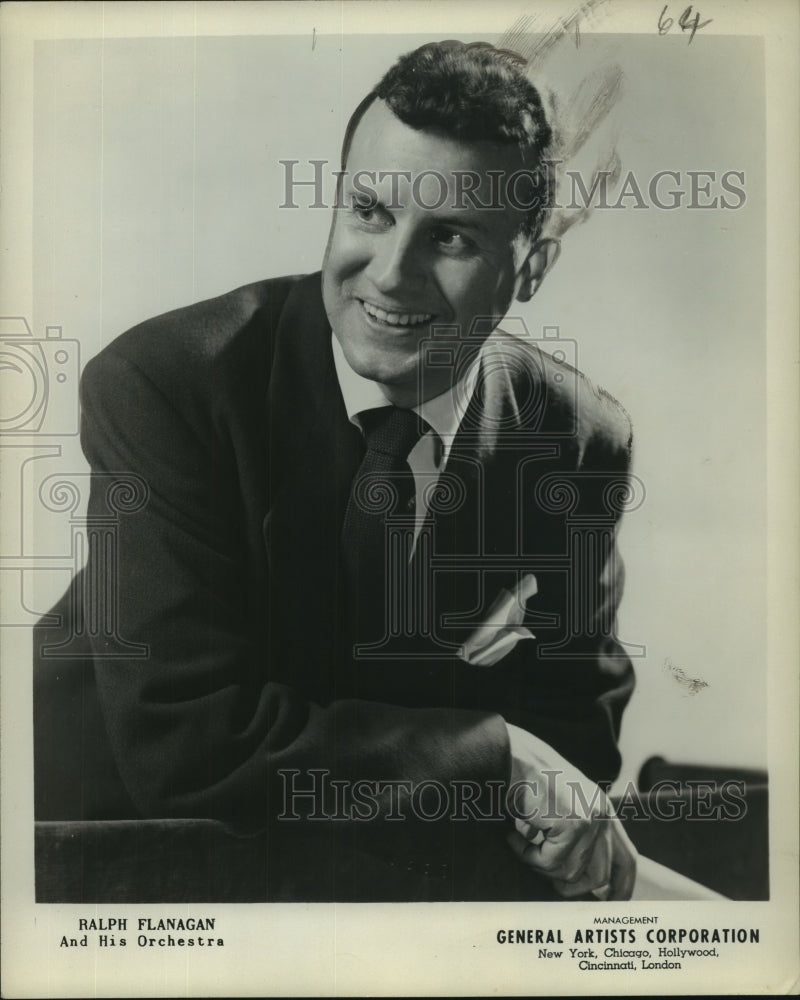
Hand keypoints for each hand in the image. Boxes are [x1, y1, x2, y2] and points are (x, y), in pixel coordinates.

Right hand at [504, 723, 636, 899]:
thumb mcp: (558, 807)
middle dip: (568, 885)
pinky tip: (514, 835)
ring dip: (539, 865)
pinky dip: (526, 854)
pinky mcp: (573, 824)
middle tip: (540, 872)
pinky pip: (550, 862)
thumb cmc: (523, 779)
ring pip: (570, 873)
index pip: (627, 858)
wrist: (508, 755)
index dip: (622, 887)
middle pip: (599, 875)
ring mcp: (590, 819)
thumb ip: (574, 834)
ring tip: (520, 841)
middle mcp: (602, 814)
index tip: (610, 904)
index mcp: (601, 809)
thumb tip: (577, 879)